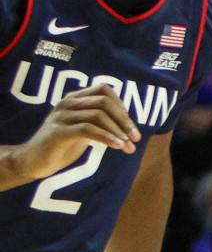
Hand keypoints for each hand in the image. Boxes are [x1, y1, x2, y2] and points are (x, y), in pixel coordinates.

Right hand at [10, 86, 140, 177]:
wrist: (35, 161)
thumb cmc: (62, 145)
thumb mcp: (84, 129)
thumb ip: (100, 122)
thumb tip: (128, 125)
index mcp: (74, 99)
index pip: (103, 90)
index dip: (121, 104)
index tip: (129, 124)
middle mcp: (67, 103)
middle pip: (104, 102)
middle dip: (124, 120)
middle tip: (136, 138)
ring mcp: (61, 116)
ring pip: (98, 115)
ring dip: (118, 132)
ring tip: (129, 147)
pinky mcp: (58, 132)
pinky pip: (87, 130)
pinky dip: (106, 137)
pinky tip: (117, 146)